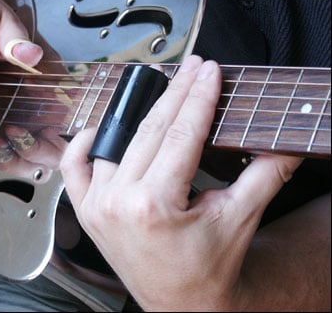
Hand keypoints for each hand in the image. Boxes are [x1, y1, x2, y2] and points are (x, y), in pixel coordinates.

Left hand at [60, 55, 302, 309]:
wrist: (181, 303)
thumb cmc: (208, 267)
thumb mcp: (240, 218)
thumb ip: (264, 174)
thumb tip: (285, 142)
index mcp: (154, 205)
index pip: (181, 134)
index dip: (198, 97)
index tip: (208, 72)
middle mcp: (118, 201)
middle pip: (150, 130)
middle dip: (176, 94)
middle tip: (192, 68)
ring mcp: (97, 205)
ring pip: (116, 142)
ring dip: (138, 112)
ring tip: (160, 87)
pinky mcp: (87, 211)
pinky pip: (74, 168)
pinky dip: (84, 144)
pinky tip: (101, 127)